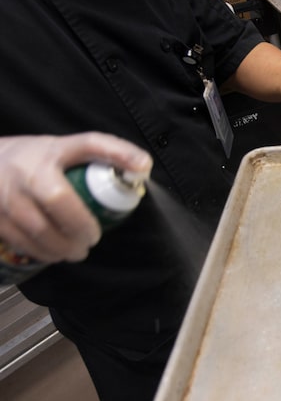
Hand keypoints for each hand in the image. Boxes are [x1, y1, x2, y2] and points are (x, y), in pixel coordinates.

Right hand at [0, 133, 151, 263]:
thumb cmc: (36, 157)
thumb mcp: (69, 147)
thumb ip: (107, 152)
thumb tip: (145, 166)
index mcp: (50, 152)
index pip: (87, 151)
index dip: (111, 169)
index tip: (113, 208)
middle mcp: (24, 172)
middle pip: (56, 205)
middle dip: (77, 232)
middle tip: (90, 243)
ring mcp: (3, 196)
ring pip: (35, 230)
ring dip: (59, 248)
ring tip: (75, 252)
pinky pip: (18, 240)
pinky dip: (39, 251)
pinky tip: (52, 253)